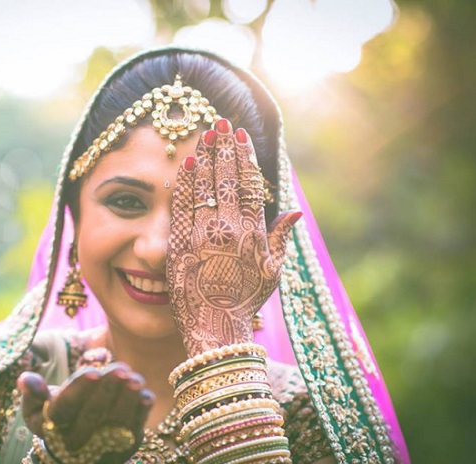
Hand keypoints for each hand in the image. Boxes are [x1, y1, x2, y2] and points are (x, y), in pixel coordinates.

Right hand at [18, 363, 152, 463]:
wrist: (74, 451)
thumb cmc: (56, 417)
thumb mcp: (37, 407)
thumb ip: (32, 392)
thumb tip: (25, 378)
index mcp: (51, 428)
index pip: (64, 408)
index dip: (78, 389)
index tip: (93, 371)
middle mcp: (75, 443)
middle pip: (92, 416)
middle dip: (108, 390)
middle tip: (121, 369)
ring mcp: (100, 448)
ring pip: (115, 424)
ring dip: (127, 399)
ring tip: (135, 378)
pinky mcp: (122, 449)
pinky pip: (133, 431)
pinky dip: (141, 413)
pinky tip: (145, 394)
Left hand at [167, 119, 301, 355]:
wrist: (216, 328)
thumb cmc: (246, 300)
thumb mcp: (272, 271)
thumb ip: (281, 238)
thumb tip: (295, 212)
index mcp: (252, 233)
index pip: (248, 185)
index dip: (244, 157)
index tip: (240, 136)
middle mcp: (228, 229)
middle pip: (225, 178)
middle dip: (223, 147)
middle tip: (220, 122)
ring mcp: (202, 235)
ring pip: (202, 186)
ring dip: (203, 157)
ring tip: (204, 134)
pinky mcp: (180, 244)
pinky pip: (180, 206)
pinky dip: (182, 183)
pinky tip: (183, 164)